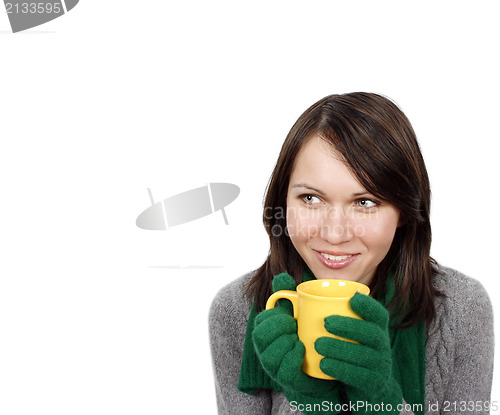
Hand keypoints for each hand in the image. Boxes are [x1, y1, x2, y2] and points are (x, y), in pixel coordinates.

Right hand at [253, 273, 342, 408]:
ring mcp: (274, 366)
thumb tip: (281, 276)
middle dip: (279, 327)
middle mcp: (265, 349)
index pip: (261, 320)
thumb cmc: (307, 336)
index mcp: (266, 331)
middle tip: (295, 326)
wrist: (323, 368)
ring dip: (286, 343)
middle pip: (261, 335)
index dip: (276, 315)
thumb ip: (290, 294)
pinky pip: (283, 370)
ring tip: (300, 339)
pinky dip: (292, 357)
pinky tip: (302, 351)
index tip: (291, 316)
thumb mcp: (300, 312)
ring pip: (270, 354)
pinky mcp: (287, 381)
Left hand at [315, 293, 401, 413]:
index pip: (379, 314)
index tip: (352, 298)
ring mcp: (380, 365)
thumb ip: (327, 308)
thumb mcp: (347, 328)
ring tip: (318, 344)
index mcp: (377, 328)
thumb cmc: (348, 346)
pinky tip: (323, 364)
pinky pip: (359, 377)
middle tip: (326, 322)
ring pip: (365, 356)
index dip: (369, 306)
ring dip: (340, 348)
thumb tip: (291, 284)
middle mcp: (382, 345)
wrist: (366, 383)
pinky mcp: (373, 383)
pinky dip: (340, 369)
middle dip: (350, 326)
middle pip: (372, 333)